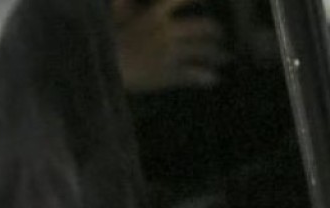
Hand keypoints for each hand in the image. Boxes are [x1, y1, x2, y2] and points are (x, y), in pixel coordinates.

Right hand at [114, 0, 229, 91]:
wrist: (105, 67)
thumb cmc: (106, 41)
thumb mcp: (114, 16)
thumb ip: (123, 5)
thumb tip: (121, 0)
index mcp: (154, 15)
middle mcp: (167, 31)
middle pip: (202, 27)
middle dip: (215, 31)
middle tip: (220, 35)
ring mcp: (171, 53)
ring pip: (203, 51)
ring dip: (217, 54)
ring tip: (224, 57)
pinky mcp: (170, 74)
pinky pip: (195, 75)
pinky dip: (206, 77)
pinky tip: (213, 79)